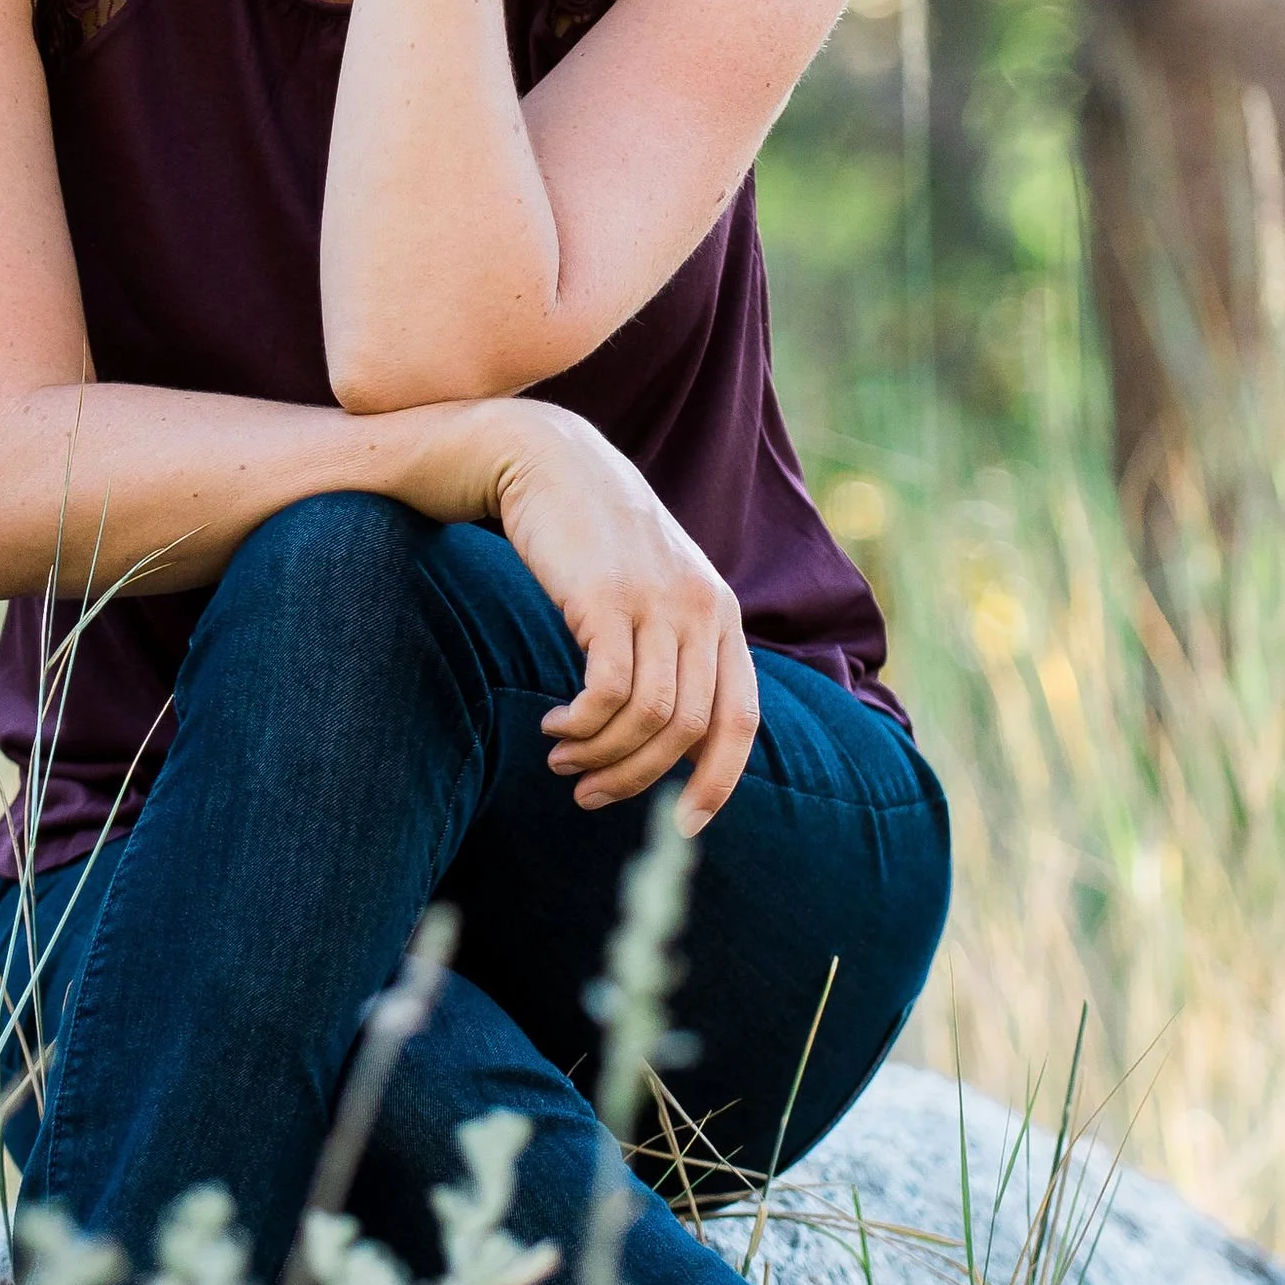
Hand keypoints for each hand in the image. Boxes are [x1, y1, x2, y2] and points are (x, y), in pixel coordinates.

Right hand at [481, 401, 759, 833]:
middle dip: (637, 779)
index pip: (741, 720)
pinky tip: (555, 724)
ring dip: (601, 755)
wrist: (543, 457)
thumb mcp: (650, 586)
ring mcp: (658, 601)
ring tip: (561, 757)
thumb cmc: (590, 533)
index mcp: (721, 613)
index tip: (684, 828)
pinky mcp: (608, 598)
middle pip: (688, 730)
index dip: (718, 782)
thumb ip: (671, 644)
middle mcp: (702, 608)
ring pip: (649, 718)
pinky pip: (608, 692)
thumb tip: (669, 734)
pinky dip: (582, 725)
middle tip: (587, 793)